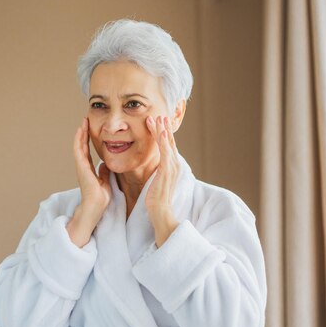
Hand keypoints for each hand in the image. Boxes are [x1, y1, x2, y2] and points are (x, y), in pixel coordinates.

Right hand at [67, 117, 111, 246]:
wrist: (96, 206)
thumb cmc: (101, 197)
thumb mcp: (105, 180)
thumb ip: (104, 172)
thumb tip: (105, 164)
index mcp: (89, 169)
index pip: (87, 150)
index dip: (88, 139)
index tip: (90, 128)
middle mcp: (83, 166)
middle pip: (82, 146)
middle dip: (84, 133)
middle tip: (86, 119)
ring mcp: (81, 167)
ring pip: (79, 146)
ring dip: (81, 133)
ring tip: (83, 122)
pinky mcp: (81, 168)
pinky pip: (79, 151)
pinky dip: (79, 141)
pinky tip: (81, 131)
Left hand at [145, 116, 179, 245]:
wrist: (160, 212)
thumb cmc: (156, 199)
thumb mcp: (155, 181)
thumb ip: (156, 171)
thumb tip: (151, 166)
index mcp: (171, 166)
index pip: (168, 146)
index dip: (163, 133)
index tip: (156, 122)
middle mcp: (174, 165)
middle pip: (170, 142)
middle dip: (164, 128)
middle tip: (158, 114)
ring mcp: (172, 168)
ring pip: (168, 144)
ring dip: (163, 130)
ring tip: (157, 118)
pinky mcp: (167, 171)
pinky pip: (166, 153)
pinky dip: (164, 142)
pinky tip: (161, 132)